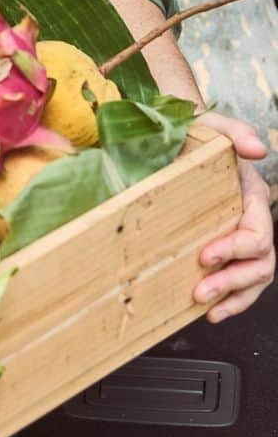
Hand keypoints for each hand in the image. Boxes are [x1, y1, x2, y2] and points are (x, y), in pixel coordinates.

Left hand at [193, 111, 274, 322]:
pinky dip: (230, 301)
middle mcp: (252, 219)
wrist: (176, 138)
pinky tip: (211, 312)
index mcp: (252, 195)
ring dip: (233, 296)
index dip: (235, 249)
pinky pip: (240, 283)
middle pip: (260, 263)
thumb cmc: (197, 133)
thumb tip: (257, 148)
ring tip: (206, 307)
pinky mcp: (224, 248)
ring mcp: (240, 236)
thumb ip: (235, 132)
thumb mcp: (213, 125)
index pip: (257, 232)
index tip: (205, 255)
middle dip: (232, 280)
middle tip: (200, 290)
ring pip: (255, 278)